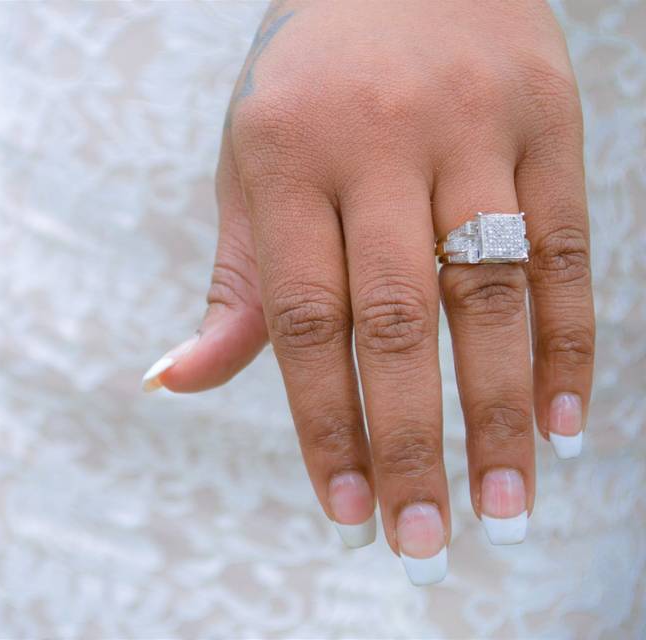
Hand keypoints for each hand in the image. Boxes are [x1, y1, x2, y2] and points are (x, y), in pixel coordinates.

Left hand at [142, 0, 593, 584]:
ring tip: (505, 505)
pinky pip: (565, 245)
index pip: (302, 320)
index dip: (323, 424)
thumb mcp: (248, 167)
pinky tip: (564, 421)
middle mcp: (377, 145)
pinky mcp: (546, 118)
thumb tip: (174, 382)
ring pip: (489, 292)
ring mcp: (470, 128)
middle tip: (425, 541)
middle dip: (410, 442)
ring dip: (500, 411)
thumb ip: (235, 282)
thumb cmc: (305, 86)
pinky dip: (566, 340)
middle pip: (396, 320)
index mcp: (286, 160)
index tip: (343, 514)